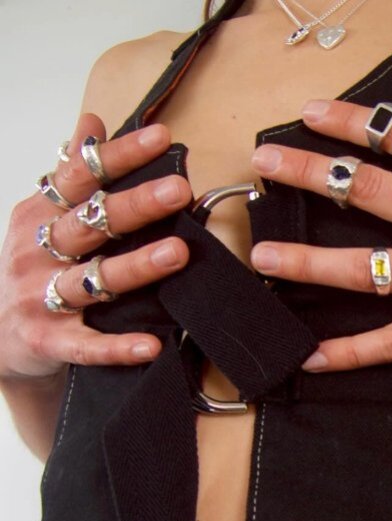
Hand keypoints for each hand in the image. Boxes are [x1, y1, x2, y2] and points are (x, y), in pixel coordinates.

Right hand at [0, 113, 191, 383]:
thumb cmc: (31, 267)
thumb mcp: (42, 215)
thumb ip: (71, 172)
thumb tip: (93, 121)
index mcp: (38, 215)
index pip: (80, 177)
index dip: (118, 155)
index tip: (160, 137)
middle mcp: (36, 252)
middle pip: (90, 224)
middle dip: (135, 206)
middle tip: (179, 190)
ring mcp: (39, 297)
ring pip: (93, 279)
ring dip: (136, 267)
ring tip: (178, 253)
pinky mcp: (47, 341)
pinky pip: (86, 345)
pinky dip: (116, 346)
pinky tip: (150, 344)